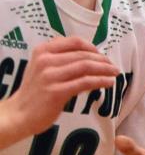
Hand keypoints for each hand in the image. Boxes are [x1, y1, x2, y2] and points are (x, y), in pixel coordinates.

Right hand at [1, 36, 118, 139]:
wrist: (20, 113)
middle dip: (102, 60)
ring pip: (85, 67)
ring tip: (115, 73)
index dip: (92, 47)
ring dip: (104, 70)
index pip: (73, 42)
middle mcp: (46, 60)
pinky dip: (100, 81)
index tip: (102, 56)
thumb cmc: (35, 91)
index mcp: (43, 50)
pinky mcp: (57, 92)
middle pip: (82, 55)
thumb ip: (59, 60)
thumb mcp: (42, 68)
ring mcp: (51, 76)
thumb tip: (86, 57)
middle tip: (114, 67)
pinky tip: (109, 83)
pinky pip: (84, 83)